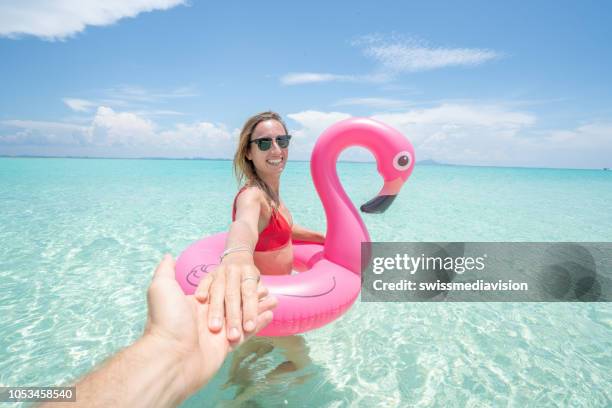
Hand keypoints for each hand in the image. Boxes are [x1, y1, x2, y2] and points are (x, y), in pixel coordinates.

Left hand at [144, 255, 275, 398]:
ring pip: (244, 316)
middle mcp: (208, 316)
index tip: (249, 276)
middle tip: (267, 288)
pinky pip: (247, 332)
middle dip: (251, 296)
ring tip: (274, 300)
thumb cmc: (166, 320)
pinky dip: (260, 323)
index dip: (234, 284)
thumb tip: (170, 256)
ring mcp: (218, 332)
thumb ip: (166, 271)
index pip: (219, 290)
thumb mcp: (161, 288)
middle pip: (235, 302)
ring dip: (259, 308)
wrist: (170, 357)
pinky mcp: (227, 345)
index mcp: (195, 303)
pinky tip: (270, 314)